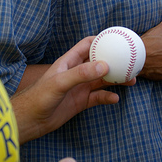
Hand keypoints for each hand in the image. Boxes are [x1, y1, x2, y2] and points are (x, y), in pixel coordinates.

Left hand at [12, 36, 134, 143]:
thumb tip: (104, 66)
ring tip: (132, 80)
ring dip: (117, 80)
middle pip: (100, 62)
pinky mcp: (81, 102)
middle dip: (115, 61)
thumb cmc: (38, 97)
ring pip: (103, 80)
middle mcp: (77, 72)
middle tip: (131, 62)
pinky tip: (115, 99)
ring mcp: (80, 87)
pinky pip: (99, 97)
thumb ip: (81, 74)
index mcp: (70, 61)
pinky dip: (108, 97)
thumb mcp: (60, 83)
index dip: (102, 40)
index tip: (118, 39)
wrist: (29, 122)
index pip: (88, 45)